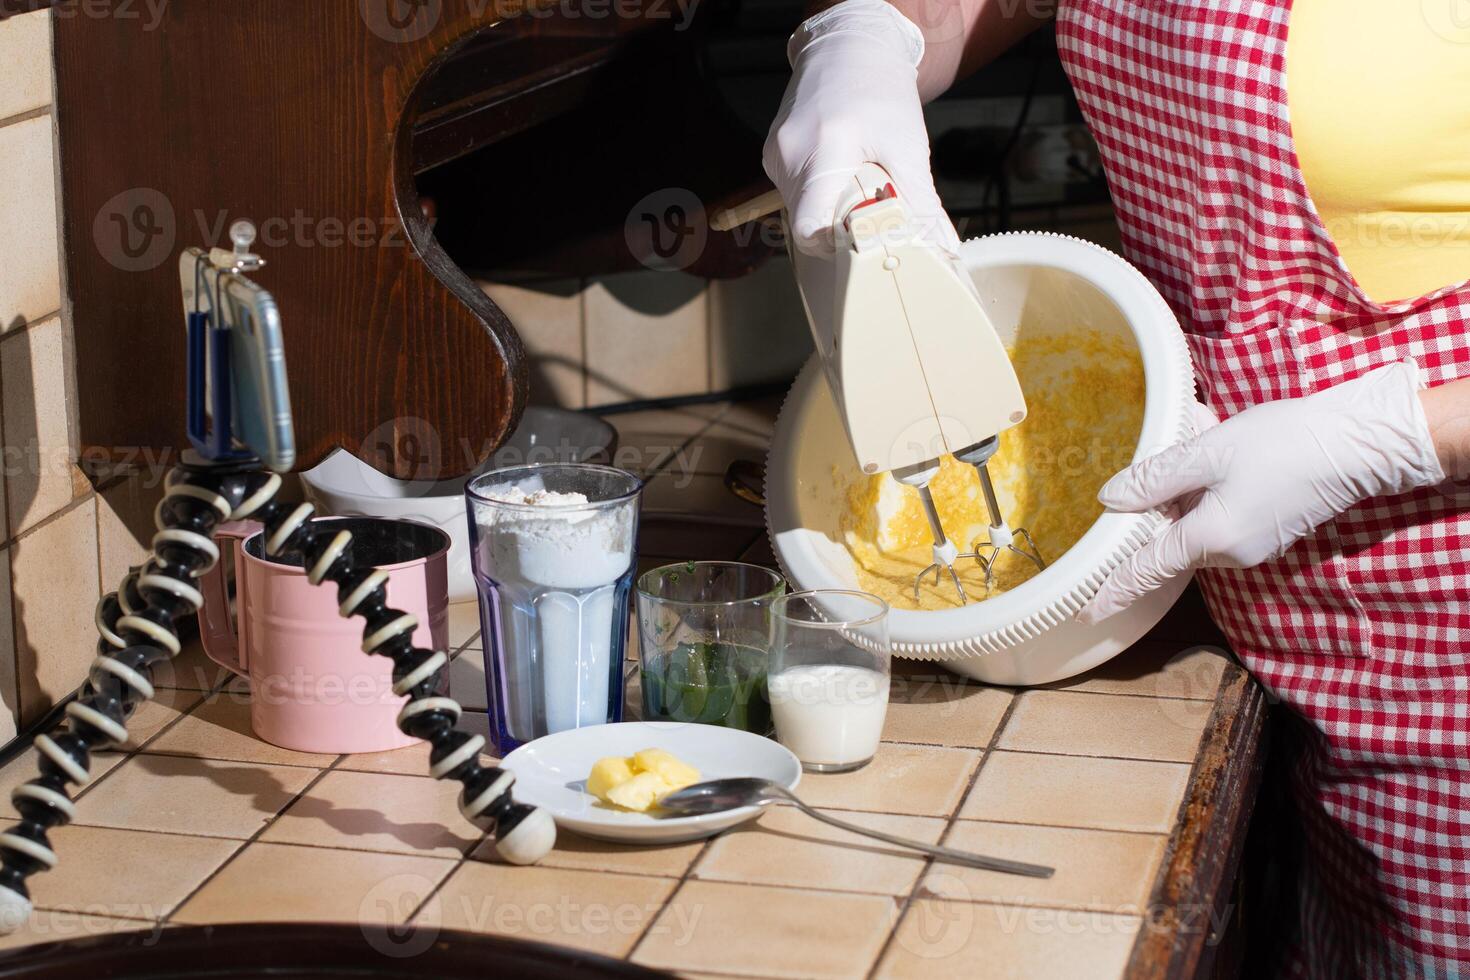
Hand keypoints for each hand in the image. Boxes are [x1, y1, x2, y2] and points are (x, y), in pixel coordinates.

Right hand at [763, 0, 957, 255]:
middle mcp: (789, 154)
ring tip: (859, 185)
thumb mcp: (908, 145)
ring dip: (831, 211)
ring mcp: (776, 155)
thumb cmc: (880, 90)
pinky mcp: (774, 155)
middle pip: (808, 224)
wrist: (848, 46)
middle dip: (841, 228)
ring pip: (802, 210)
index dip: (836, 247)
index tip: (865, 241)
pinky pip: (796, 193)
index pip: (811, 229)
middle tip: (873, 214)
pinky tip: (842, 171)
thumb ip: (921, 202)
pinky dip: (821, 194)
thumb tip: (941, 248)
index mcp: (824, 149)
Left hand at [1078, 362, 1444, 624]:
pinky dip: (1209, 494)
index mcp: (1212, 539)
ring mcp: (1254, 545)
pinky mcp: (1269, 531)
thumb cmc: (1284, 443)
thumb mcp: (1206, 453)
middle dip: (1158, 512)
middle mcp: (1232, 553)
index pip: (1148, 569)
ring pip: (1198, 527)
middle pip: (1172, 541)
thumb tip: (1112, 499)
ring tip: (1201, 449)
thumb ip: (1154, 479)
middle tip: (1157, 470)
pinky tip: (1219, 457)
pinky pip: (1221, 519)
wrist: (1358, 444)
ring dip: (1186, 495)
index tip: (1088, 612)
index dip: (1115, 590)